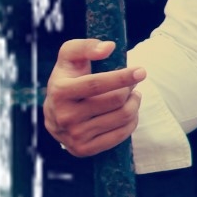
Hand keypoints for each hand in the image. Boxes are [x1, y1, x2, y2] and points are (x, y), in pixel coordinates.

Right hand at [43, 38, 145, 157]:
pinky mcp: (83, 150)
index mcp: (59, 92)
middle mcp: (64, 116)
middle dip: (130, 89)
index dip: (122, 77)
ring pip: (121, 118)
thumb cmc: (68, 78)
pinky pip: (120, 136)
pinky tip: (129, 112)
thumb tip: (109, 47)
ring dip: (134, 104)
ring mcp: (73, 136)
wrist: (55, 112)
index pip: (97, 84)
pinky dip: (131, 122)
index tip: (141, 71)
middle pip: (114, 101)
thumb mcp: (70, 56)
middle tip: (133, 84)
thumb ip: (86, 46)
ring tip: (133, 96)